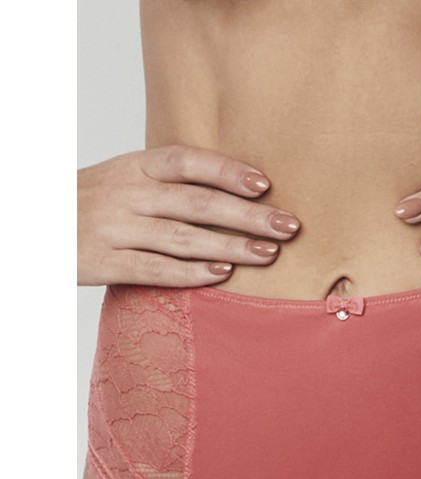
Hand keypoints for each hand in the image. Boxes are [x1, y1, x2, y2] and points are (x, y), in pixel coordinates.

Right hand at [78, 145, 301, 285]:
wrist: (33, 225)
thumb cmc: (94, 204)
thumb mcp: (127, 181)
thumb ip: (171, 185)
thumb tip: (237, 195)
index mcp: (135, 167)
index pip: (187, 161)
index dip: (228, 171)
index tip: (266, 185)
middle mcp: (126, 193)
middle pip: (197, 202)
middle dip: (248, 215)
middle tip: (288, 226)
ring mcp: (114, 228)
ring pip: (182, 237)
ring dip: (231, 246)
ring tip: (268, 253)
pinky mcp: (102, 262)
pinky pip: (154, 269)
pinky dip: (191, 273)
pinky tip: (222, 275)